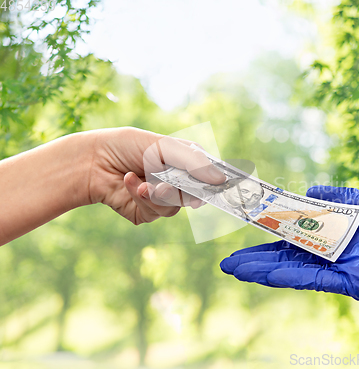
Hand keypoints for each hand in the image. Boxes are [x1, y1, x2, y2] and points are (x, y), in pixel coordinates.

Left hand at [88, 127, 225, 224]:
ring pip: (176, 207)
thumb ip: (193, 163)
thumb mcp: (163, 146)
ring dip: (158, 194)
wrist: (92, 161)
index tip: (219, 185)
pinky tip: (129, 182)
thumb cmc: (127, 146)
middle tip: (167, 183)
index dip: (214, 181)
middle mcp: (176, 182)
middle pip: (196, 195)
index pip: (209, 175)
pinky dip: (141, 197)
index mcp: (184, 162)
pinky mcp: (146, 212)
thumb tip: (220, 180)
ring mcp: (162, 198)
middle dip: (181, 189)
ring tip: (141, 183)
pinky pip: (155, 213)